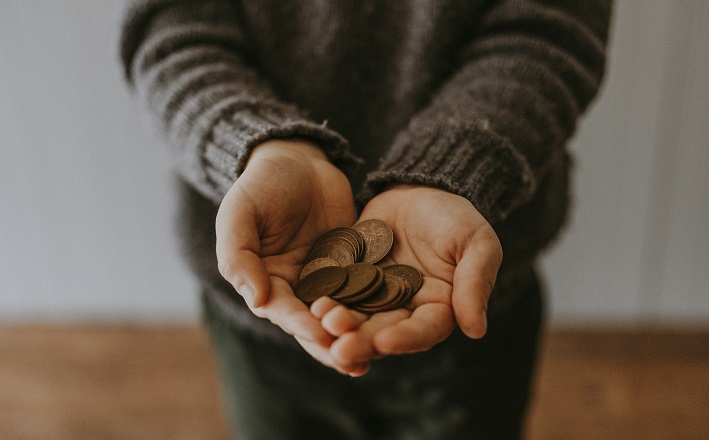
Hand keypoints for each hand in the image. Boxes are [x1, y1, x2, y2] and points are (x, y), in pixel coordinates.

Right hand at [215, 139, 356, 370]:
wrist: (297, 160)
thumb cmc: (261, 184)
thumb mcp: (240, 212)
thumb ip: (239, 255)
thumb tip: (257, 300)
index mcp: (264, 281)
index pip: (282, 310)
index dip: (300, 324)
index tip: (321, 334)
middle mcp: (294, 288)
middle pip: (313, 323)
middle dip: (332, 343)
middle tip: (354, 361)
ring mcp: (325, 279)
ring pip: (340, 314)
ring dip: (355, 334)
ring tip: (376, 354)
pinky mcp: (351, 267)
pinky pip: (363, 289)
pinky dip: (374, 307)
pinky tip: (395, 320)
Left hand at [312, 184, 501, 369]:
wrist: (418, 189)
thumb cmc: (455, 217)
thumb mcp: (477, 243)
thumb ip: (474, 283)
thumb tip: (476, 330)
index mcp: (438, 308)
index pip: (423, 330)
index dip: (405, 339)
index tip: (385, 342)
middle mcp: (403, 309)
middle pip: (383, 332)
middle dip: (362, 341)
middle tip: (341, 348)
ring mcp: (373, 295)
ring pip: (355, 317)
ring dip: (339, 325)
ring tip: (322, 322)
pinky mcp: (349, 278)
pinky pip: (336, 291)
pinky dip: (325, 298)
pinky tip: (311, 302)